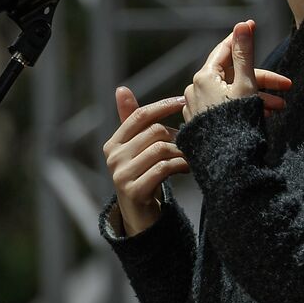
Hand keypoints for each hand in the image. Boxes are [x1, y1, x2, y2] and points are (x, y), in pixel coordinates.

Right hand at [103, 87, 187, 235]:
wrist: (140, 213)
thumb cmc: (142, 173)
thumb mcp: (135, 147)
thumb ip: (131, 120)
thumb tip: (121, 89)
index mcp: (113, 143)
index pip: (140, 115)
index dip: (163, 105)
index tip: (184, 100)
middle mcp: (113, 157)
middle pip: (155, 131)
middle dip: (177, 134)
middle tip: (190, 141)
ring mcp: (121, 175)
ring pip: (161, 149)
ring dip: (182, 151)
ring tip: (190, 155)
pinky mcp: (133, 190)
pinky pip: (164, 168)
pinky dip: (181, 165)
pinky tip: (188, 168)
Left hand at [183, 19, 292, 122]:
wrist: (226, 162)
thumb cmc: (236, 121)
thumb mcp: (245, 84)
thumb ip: (244, 53)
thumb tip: (242, 24)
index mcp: (204, 77)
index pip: (224, 50)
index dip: (241, 38)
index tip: (252, 25)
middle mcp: (195, 90)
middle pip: (234, 76)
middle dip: (262, 81)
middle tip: (286, 86)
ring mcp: (197, 107)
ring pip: (231, 93)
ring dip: (257, 97)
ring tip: (278, 108)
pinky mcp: (201, 123)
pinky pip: (224, 107)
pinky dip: (243, 107)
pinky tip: (262, 115)